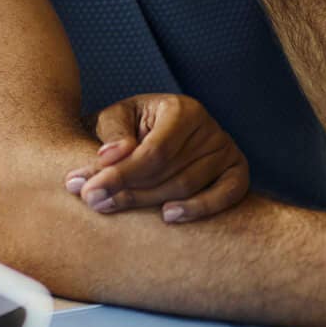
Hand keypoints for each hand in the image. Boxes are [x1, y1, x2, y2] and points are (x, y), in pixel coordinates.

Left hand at [67, 93, 250, 222]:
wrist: (153, 131)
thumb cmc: (130, 126)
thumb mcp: (114, 118)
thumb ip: (112, 134)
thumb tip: (110, 156)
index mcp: (181, 109)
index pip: (154, 151)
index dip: (122, 174)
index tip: (89, 190)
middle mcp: (209, 128)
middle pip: (170, 172)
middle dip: (129, 191)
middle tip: (94, 202)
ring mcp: (226, 151)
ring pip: (188, 188)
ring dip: (150, 203)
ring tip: (112, 207)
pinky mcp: (237, 173)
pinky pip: (226, 196)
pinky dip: (199, 209)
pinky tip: (168, 216)